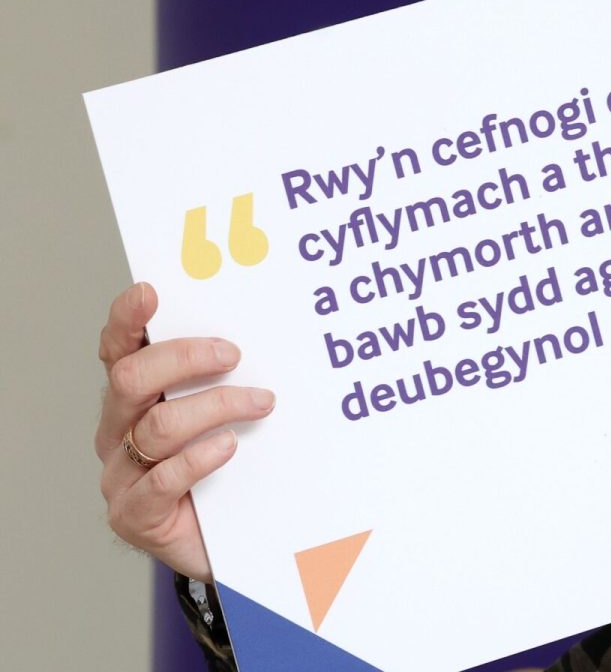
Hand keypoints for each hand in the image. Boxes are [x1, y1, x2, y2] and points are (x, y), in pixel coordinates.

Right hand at [95, 282, 274, 580]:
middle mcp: (118, 430)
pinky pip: (161, 480)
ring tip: (261, 403)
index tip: (151, 292)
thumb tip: (269, 329)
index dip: (126, 319)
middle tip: (233, 354)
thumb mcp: (230, 412)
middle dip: (184, 359)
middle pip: (130, 380)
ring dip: (216, 407)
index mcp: (135, 397)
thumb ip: (229, 376)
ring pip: (156, 428)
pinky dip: (199, 459)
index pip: (118, 349)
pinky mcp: (135, 516)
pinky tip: (229, 447)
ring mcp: (122, 474)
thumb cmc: (233, 464)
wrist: (233, 539)